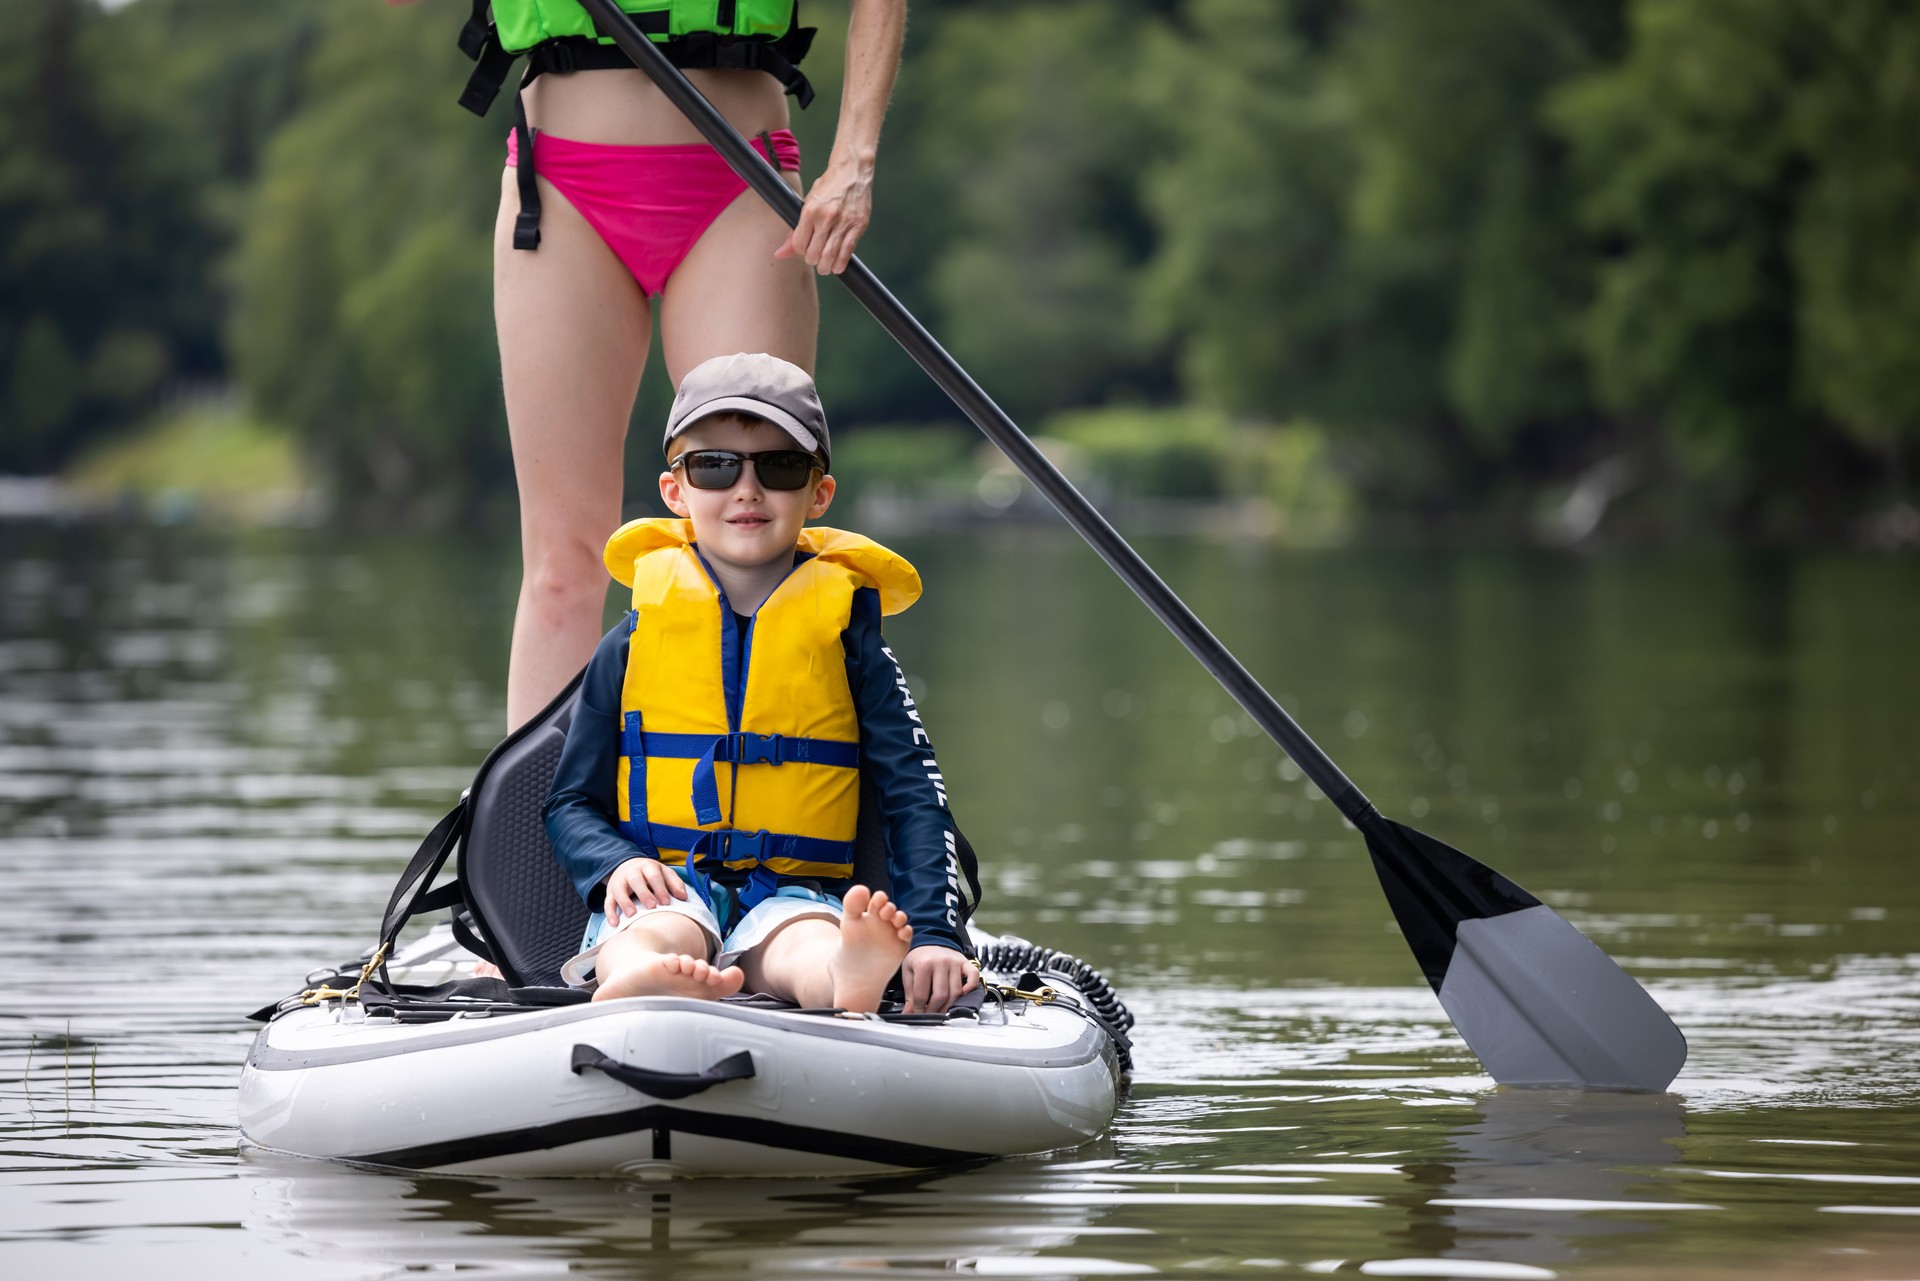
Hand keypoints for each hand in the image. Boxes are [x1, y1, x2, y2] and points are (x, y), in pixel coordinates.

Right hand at [602, 857, 686, 924]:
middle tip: (652, 906)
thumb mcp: (664, 873)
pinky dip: (610, 913)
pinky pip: (608, 902)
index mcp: (647, 866)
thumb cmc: (650, 874)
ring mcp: (619, 882)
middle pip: (636, 880)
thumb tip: (683, 897)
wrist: (627, 865)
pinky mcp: (610, 892)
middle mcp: (632, 872)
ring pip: (619, 890)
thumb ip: (674, 883)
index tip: (667, 902)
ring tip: (632, 915)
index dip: (660, 888)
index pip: (654, 875)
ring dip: (625, 902)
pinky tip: (615, 923)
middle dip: (644, 893)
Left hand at [775, 156, 871, 274]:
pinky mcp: (858, 225)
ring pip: (830, 256)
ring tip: (825, 266)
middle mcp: (826, 217)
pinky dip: (841, 263)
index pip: (799, 244)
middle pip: (814, 253)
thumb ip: (794, 231)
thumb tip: (779, 254)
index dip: (800, 251)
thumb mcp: (807, 204)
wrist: (852, 171)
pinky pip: (848, 251)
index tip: (805, 249)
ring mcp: (843, 222)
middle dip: (813, 261)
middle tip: (815, 259)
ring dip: (826, 267)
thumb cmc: (828, 187)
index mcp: (810, 211)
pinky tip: (837, 265)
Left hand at [901, 944, 978, 1013]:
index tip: (918, 1013)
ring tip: (942, 1009)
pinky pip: (973, 976)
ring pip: (956, 992)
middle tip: (930, 1014)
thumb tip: (908, 1013)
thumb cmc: (920, 957)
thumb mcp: (909, 972)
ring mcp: (954, 962)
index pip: (921, 995)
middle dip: (934, 1010)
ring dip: (949, 1005)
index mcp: (923, 964)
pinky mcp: (965, 962)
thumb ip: (910, 994)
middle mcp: (940, 962)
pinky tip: (964, 994)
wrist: (931, 940)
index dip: (919, 1009)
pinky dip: (971, 987)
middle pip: (941, 995)